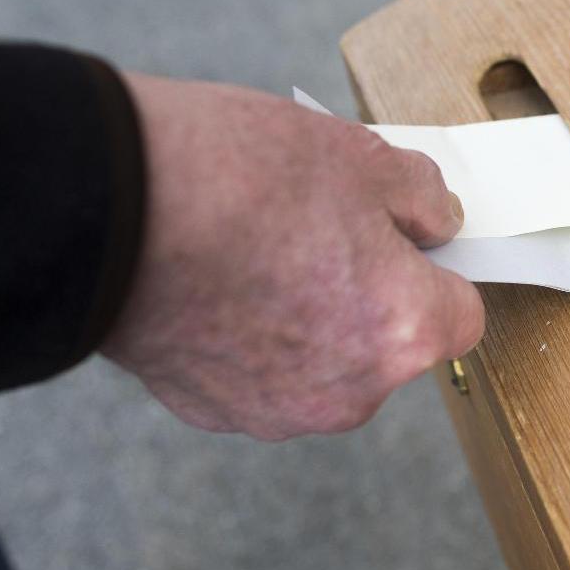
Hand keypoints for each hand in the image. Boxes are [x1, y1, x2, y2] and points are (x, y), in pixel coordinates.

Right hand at [101, 73, 484, 438]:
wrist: (107, 207)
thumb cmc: (238, 177)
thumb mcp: (360, 156)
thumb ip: (423, 198)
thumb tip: (440, 220)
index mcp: (403, 329)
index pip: (462, 315)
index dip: (441, 270)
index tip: (412, 242)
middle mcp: (351, 391)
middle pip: (392, 344)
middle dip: (374, 294)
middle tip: (324, 232)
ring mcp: (280, 411)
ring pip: (328, 364)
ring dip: (314, 321)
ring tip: (263, 255)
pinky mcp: (217, 412)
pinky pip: (265, 376)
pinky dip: (257, 340)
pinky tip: (222, 286)